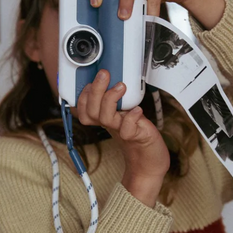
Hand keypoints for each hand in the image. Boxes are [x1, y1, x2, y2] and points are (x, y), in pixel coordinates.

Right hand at [76, 69, 169, 207]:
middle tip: (104, 75)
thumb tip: (111, 75)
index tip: (91, 80)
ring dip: (110, 99)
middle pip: (91, 111)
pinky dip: (131, 118)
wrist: (149, 158)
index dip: (83, 96)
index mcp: (103, 117)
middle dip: (95, 91)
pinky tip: (137, 110)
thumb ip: (116, 97)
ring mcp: (121, 130)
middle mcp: (109, 124)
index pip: (83, 108)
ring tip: (121, 87)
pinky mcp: (135, 136)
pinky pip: (127, 129)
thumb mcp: (124, 110)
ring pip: (105, 118)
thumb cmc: (137, 132)